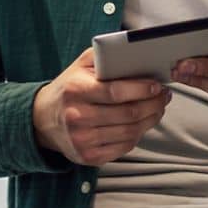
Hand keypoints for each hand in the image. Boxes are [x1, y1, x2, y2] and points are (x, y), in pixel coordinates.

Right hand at [33, 48, 169, 165]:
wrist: (43, 119)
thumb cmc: (69, 87)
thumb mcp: (80, 65)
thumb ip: (105, 55)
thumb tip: (137, 51)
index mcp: (76, 90)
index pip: (115, 92)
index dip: (141, 89)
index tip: (157, 85)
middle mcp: (77, 116)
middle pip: (127, 114)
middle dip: (153, 104)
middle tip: (164, 95)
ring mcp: (82, 140)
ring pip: (129, 132)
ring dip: (150, 120)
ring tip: (158, 108)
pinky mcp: (88, 156)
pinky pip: (123, 148)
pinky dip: (138, 135)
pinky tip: (142, 124)